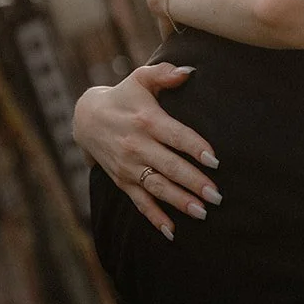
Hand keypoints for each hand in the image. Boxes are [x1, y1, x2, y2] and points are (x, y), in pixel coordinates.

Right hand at [72, 63, 219, 238]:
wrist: (86, 118)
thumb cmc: (123, 96)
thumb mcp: (140, 78)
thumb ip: (163, 73)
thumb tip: (188, 71)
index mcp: (147, 120)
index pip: (176, 136)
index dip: (195, 148)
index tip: (215, 161)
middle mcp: (137, 146)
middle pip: (170, 167)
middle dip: (194, 182)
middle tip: (217, 196)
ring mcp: (129, 166)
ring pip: (158, 188)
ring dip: (180, 202)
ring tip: (203, 213)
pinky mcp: (122, 181)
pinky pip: (140, 202)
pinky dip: (154, 218)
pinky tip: (172, 232)